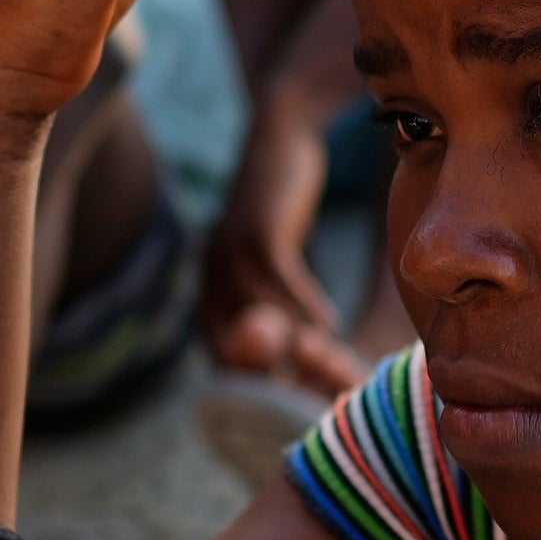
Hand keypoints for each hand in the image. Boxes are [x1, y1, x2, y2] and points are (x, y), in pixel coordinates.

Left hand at [198, 101, 372, 394]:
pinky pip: (285, 285)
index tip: (282, 403)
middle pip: (238, 342)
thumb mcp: (265, 252)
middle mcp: (212, 273)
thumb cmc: (281, 201)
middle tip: (308, 394)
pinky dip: (308, 307)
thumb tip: (288, 342)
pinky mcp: (260, 234)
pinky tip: (330, 322)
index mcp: (210, 283)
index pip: (219, 349)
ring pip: (265, 318)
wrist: (279, 136)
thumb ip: (264, 293)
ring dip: (298, 345)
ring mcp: (231, 254)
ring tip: (329, 364)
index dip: (248, 381)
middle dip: (274, 373)